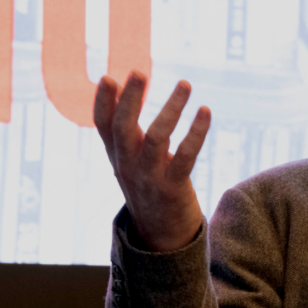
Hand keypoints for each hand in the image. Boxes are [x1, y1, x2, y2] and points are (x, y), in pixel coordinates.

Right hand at [94, 71, 211, 251]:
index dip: (103, 103)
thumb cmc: (148, 186)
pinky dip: (196, 132)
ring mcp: (150, 177)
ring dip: (171, 108)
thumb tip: (121, 90)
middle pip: (123, 129)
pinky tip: (205, 111)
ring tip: (185, 84)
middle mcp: (129, 166)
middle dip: (130, 100)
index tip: (107, 78)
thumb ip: (125, 130)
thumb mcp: (130, 158)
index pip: (103, 126)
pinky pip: (186, 156)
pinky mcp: (174, 188)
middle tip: (139, 72)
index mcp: (117, 156)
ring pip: (157, 139)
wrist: (161, 235)